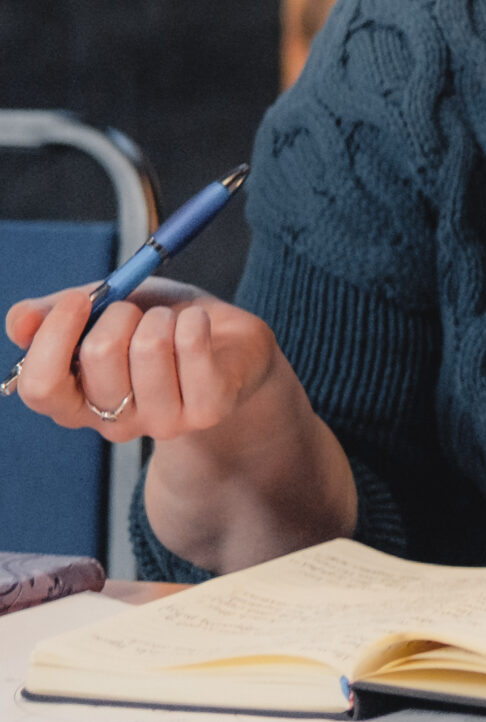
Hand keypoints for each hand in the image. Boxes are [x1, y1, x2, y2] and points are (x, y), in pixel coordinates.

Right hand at [7, 279, 276, 441]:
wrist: (228, 343)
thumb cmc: (157, 326)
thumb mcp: (103, 311)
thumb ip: (56, 314)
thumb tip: (18, 321)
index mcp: (75, 401)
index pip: (40, 388)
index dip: (53, 338)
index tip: (78, 299)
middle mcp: (113, 422)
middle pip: (98, 355)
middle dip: (120, 312)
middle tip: (138, 312)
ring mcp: (161, 422)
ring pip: (149, 347)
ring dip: (162, 317)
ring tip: (173, 323)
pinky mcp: (207, 411)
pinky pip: (192, 348)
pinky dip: (196, 320)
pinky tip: (201, 326)